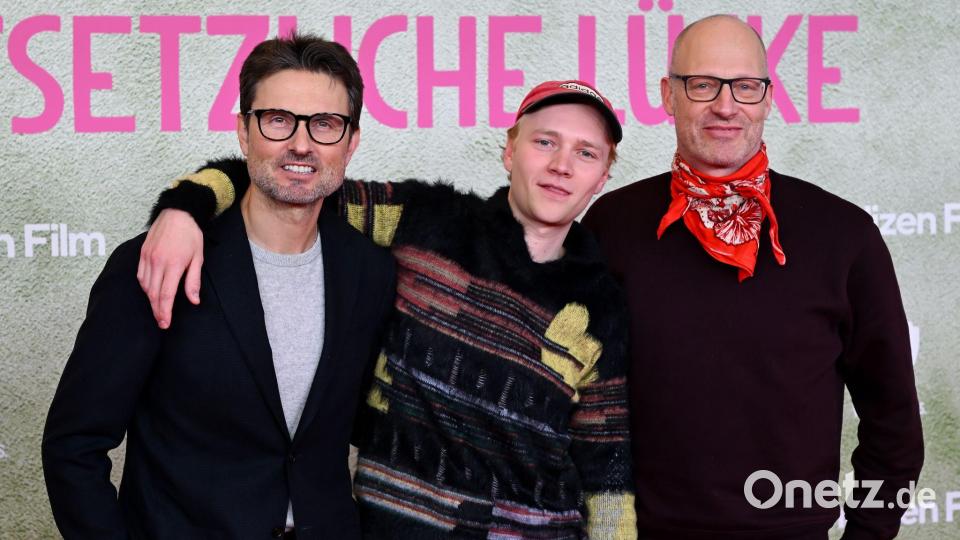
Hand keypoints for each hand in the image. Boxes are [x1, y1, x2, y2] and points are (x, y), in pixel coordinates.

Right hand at [137, 209, 203, 328]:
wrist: (178, 213)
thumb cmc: (191, 235)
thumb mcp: (198, 258)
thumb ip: (193, 281)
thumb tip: (194, 301)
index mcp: (173, 264)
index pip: (165, 295)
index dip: (165, 311)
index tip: (166, 323)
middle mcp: (157, 262)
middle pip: (153, 293)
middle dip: (157, 310)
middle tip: (162, 322)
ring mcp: (148, 257)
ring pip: (145, 285)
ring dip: (150, 300)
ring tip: (158, 309)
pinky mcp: (142, 253)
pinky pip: (140, 275)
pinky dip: (144, 286)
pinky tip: (150, 291)